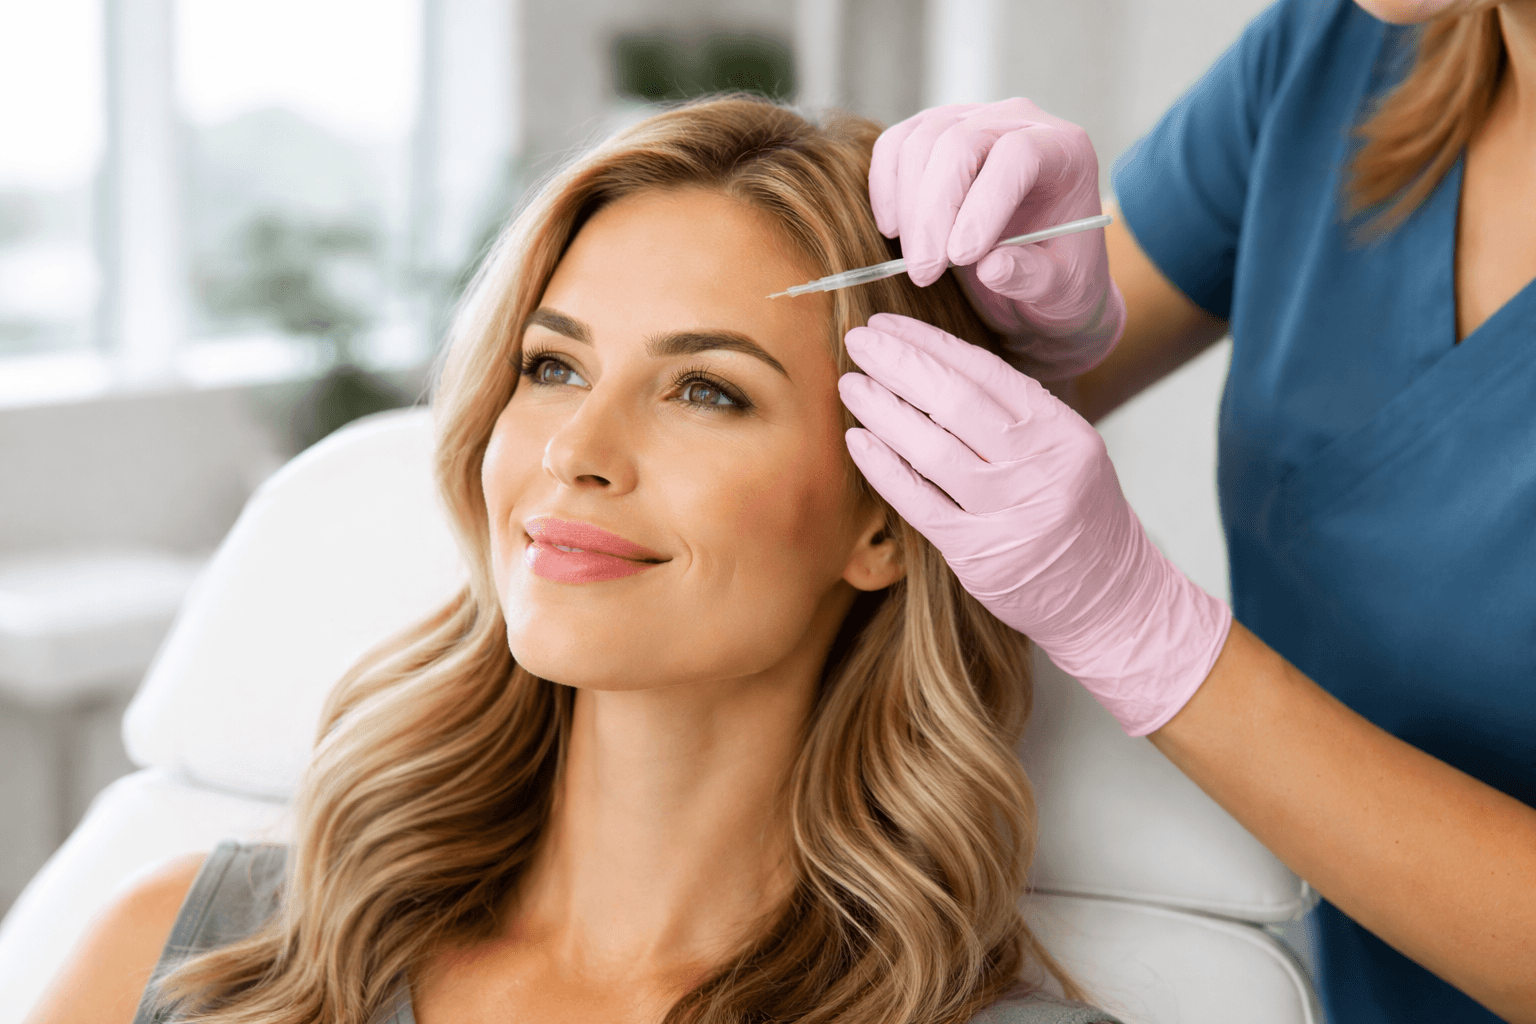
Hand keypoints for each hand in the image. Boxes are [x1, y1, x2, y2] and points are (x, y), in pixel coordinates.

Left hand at [839, 313, 1230, 736]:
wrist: (1110, 598)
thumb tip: (935, 366)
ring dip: (882, 410)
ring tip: (850, 385)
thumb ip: (1015, 415)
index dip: (930, 343)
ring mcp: (1008, 514)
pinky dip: (883, 467)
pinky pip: (918, 501)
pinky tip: (857, 440)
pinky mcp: (978, 555)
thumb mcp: (1067, 451)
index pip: (986, 371)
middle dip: (899, 364)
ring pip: (931, 448)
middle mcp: (1038, 469)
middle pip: (955, 402)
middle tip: (859, 341)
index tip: (889, 325)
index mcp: (1061, 432)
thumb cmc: (1078, 514)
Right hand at [869, 98, 1124, 380]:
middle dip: (935, 212)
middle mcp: (1019, 121)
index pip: (1017, 155)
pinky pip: (895, 145)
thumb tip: (992, 266)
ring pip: (921, 142)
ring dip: (908, 206)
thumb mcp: (1060, 291)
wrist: (1038, 271)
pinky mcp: (932, 133)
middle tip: (925, 272)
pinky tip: (894, 231)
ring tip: (917, 263)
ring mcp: (972, 120)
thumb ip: (1033, 278)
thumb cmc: (1057, 278)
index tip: (961, 258)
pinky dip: (885, 188)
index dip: (984, 203)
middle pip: (961, 142)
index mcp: (1064, 150)